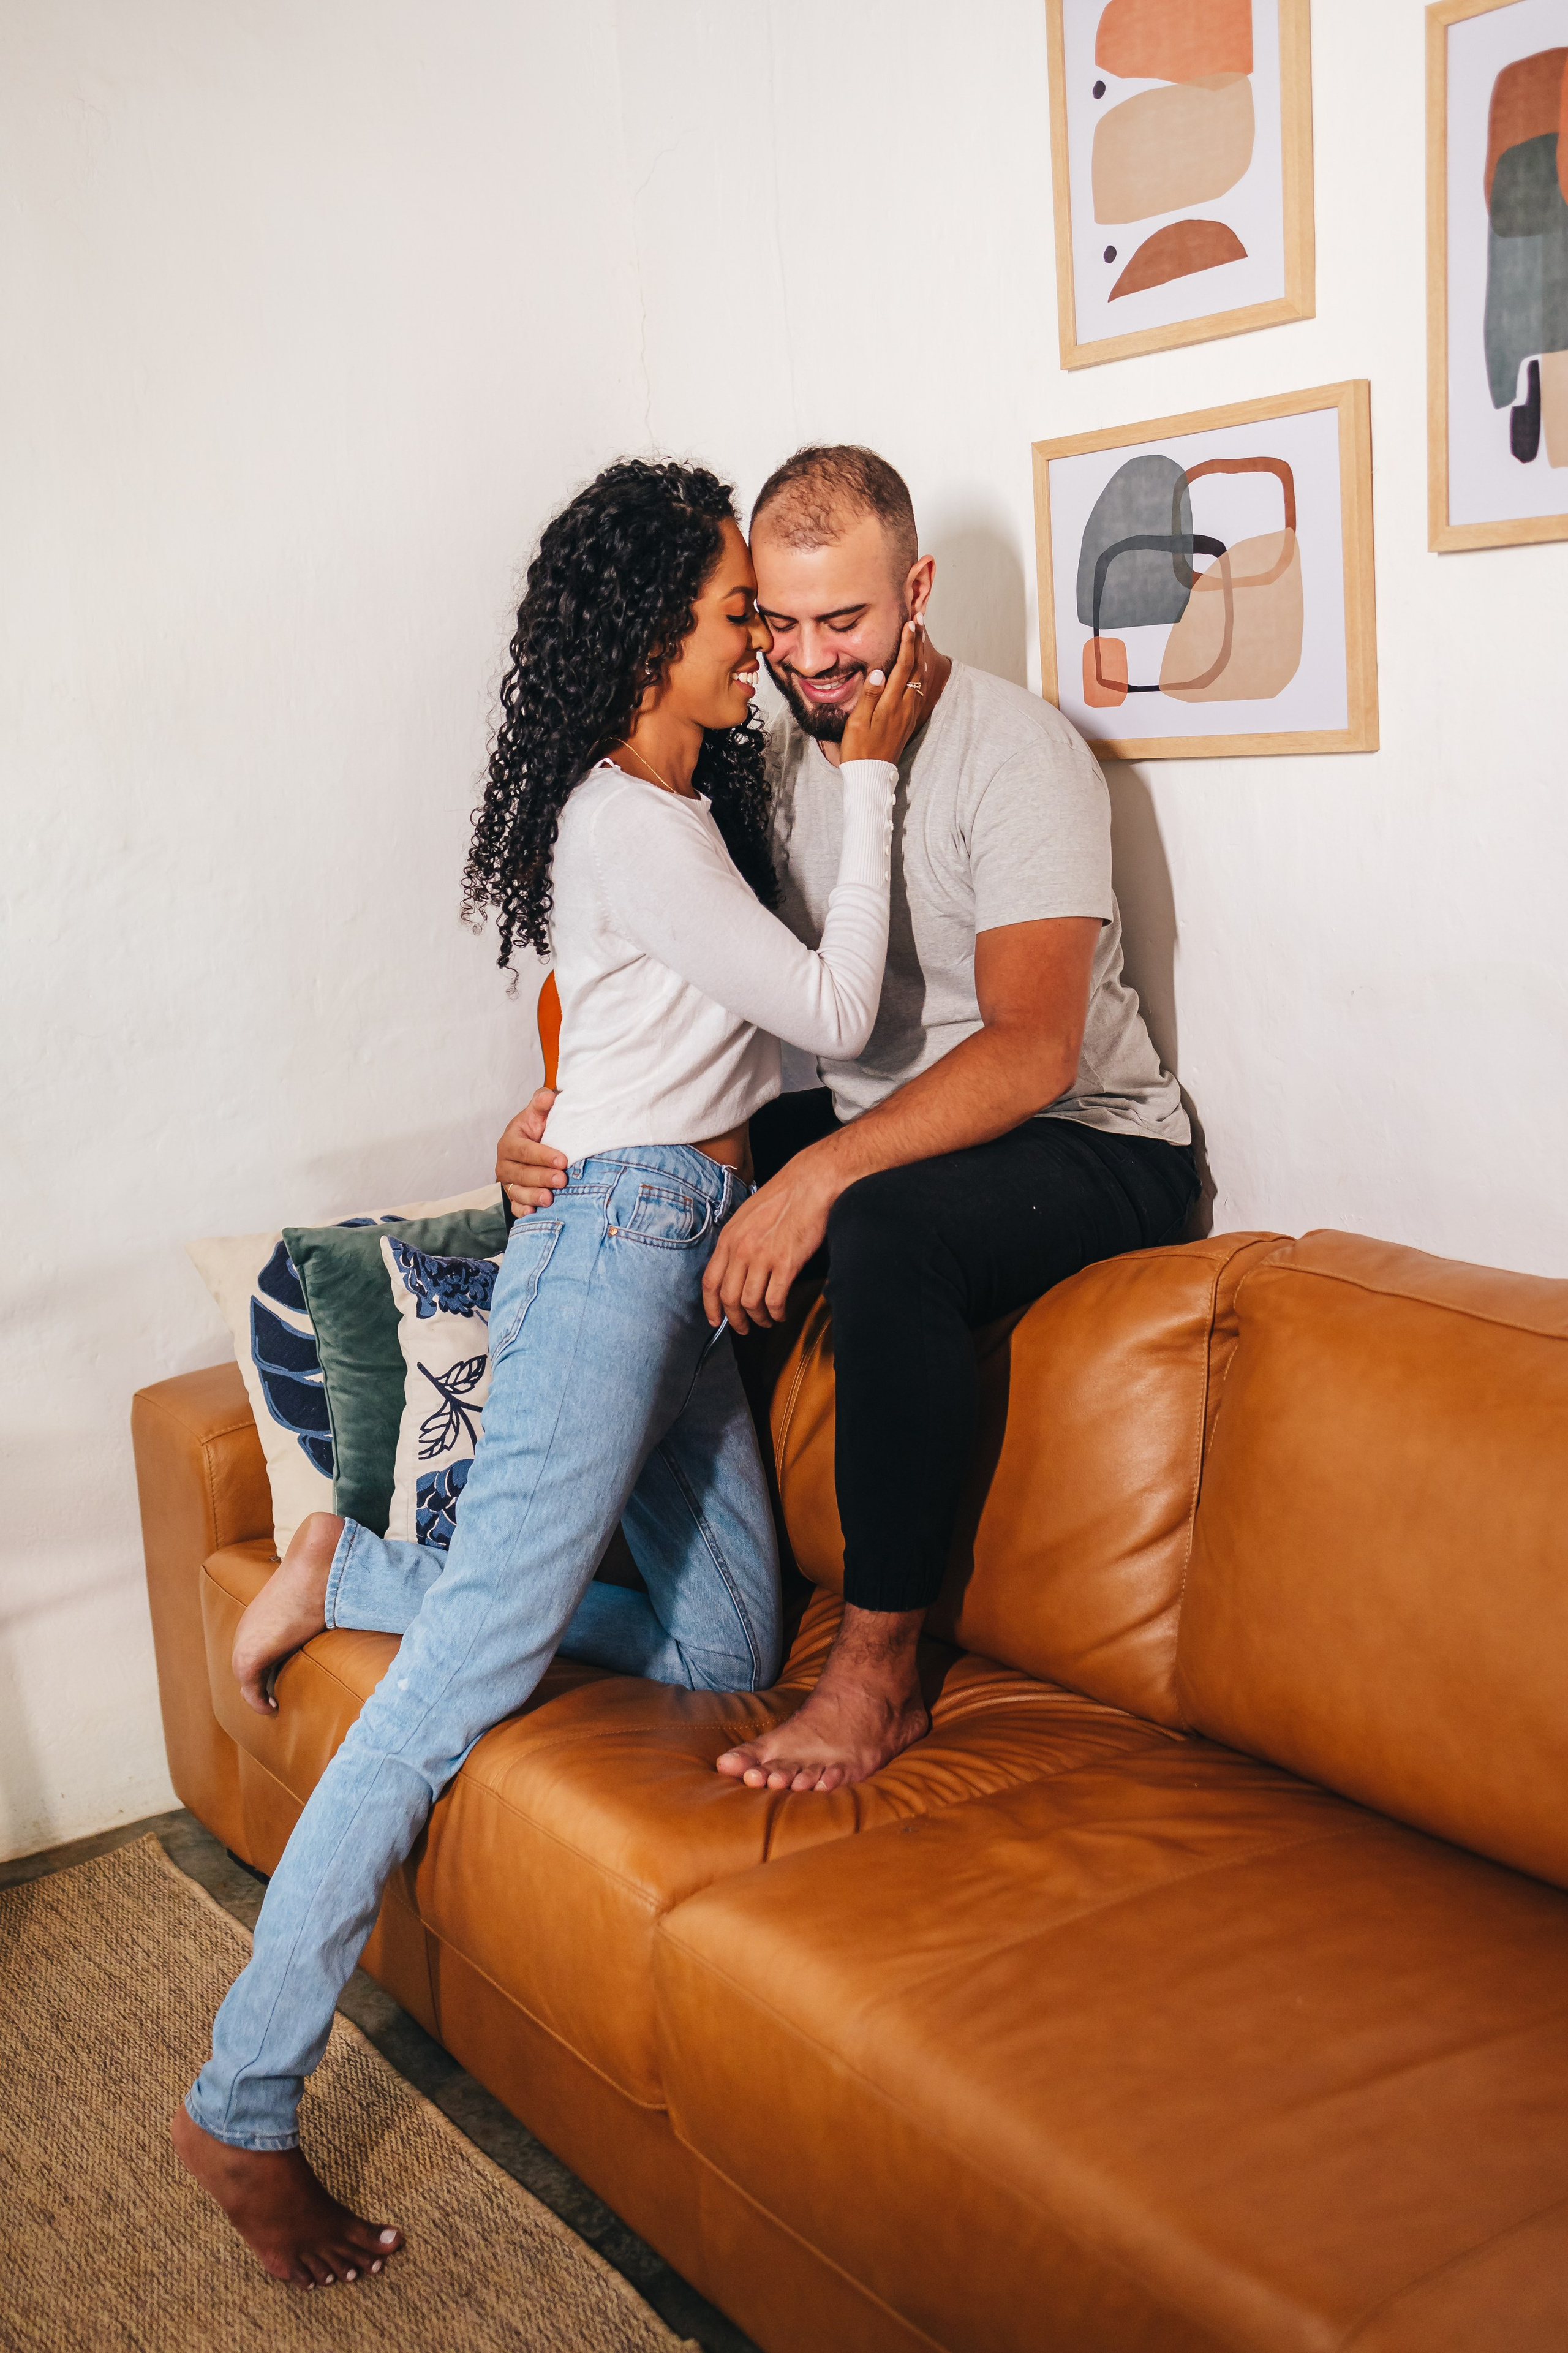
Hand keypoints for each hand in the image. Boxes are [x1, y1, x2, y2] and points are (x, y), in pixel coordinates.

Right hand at [496, 1089, 566, 1215]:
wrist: (531, 1145)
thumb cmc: (536, 1129)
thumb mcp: (537, 1114)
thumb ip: (542, 1103)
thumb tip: (549, 1096)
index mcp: (509, 1142)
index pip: (524, 1150)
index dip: (542, 1156)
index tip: (562, 1160)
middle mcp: (505, 1164)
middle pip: (521, 1173)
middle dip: (541, 1177)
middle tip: (562, 1180)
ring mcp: (508, 1182)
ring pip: (517, 1191)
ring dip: (533, 1196)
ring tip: (549, 1199)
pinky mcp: (514, 1196)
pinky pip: (515, 1205)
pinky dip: (522, 1210)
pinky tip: (532, 1212)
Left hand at [702, 1150, 837, 1333]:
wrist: (812, 1183)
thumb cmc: (785, 1196)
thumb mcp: (749, 1216)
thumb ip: (738, 1241)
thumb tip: (736, 1268)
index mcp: (729, 1238)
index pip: (709, 1282)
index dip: (711, 1307)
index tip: (716, 1320)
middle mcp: (741, 1249)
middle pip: (728, 1298)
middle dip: (735, 1320)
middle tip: (744, 1328)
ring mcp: (762, 1257)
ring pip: (750, 1303)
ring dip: (758, 1318)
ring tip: (767, 1320)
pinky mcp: (786, 1263)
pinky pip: (774, 1300)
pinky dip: (776, 1312)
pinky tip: (781, 1312)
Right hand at [840, 618, 926, 764]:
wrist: (871, 775)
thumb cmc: (859, 749)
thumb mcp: (858, 722)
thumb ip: (869, 696)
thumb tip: (878, 671)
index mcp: (891, 704)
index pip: (903, 666)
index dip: (908, 643)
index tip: (911, 623)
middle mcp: (905, 706)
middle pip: (916, 668)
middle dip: (918, 642)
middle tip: (919, 620)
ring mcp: (909, 713)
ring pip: (921, 677)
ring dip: (921, 654)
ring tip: (920, 636)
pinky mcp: (909, 719)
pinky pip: (920, 689)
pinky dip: (920, 672)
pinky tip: (919, 665)